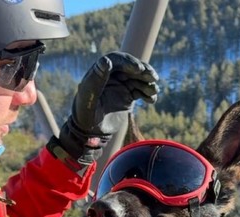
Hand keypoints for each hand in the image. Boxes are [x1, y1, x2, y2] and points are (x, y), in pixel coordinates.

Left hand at [57, 51, 158, 165]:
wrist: (90, 133)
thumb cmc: (85, 115)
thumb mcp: (89, 98)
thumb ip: (97, 80)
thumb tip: (106, 60)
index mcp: (99, 73)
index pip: (116, 60)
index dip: (129, 62)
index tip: (139, 69)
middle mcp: (110, 77)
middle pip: (130, 67)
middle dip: (143, 71)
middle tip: (153, 78)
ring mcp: (120, 86)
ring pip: (138, 79)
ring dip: (148, 83)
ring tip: (153, 91)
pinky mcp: (127, 96)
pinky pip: (141, 90)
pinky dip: (148, 93)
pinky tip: (152, 100)